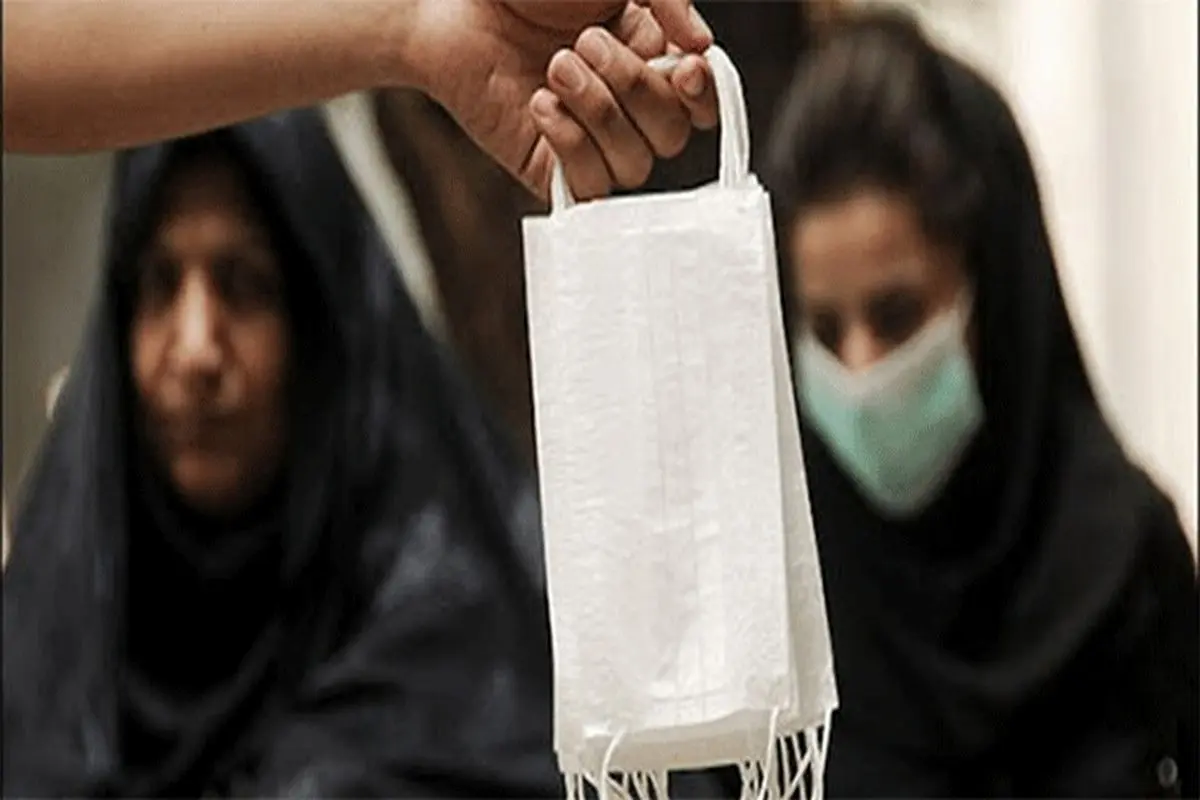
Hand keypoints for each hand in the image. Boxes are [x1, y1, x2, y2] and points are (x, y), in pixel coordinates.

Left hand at [408, 0, 718, 200]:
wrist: (454, 9)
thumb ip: (667, 0)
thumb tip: (701, 48)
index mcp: (649, 61)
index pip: (700, 103)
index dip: (700, 94)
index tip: (681, 66)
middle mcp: (625, 108)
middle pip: (671, 135)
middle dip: (632, 88)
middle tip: (580, 43)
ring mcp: (589, 143)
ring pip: (634, 164)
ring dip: (598, 112)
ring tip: (553, 68)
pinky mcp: (550, 169)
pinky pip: (590, 187)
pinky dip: (571, 145)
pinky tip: (541, 105)